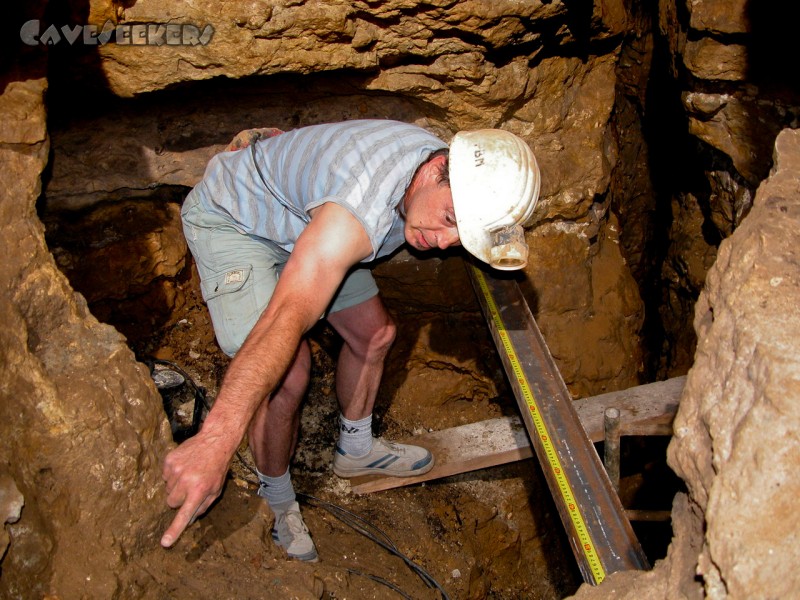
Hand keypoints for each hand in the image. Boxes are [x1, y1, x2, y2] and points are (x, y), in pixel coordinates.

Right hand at [160, 432, 232, 546]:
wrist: (215, 441)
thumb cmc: (217, 467)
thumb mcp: (216, 489)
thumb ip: (202, 506)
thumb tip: (188, 520)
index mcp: (199, 490)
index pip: (184, 515)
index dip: (174, 530)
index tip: (165, 543)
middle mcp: (186, 481)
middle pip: (171, 503)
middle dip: (179, 499)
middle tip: (191, 487)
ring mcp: (175, 470)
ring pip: (167, 490)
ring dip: (176, 486)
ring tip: (190, 473)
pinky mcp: (169, 461)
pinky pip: (164, 476)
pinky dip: (172, 474)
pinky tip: (185, 466)